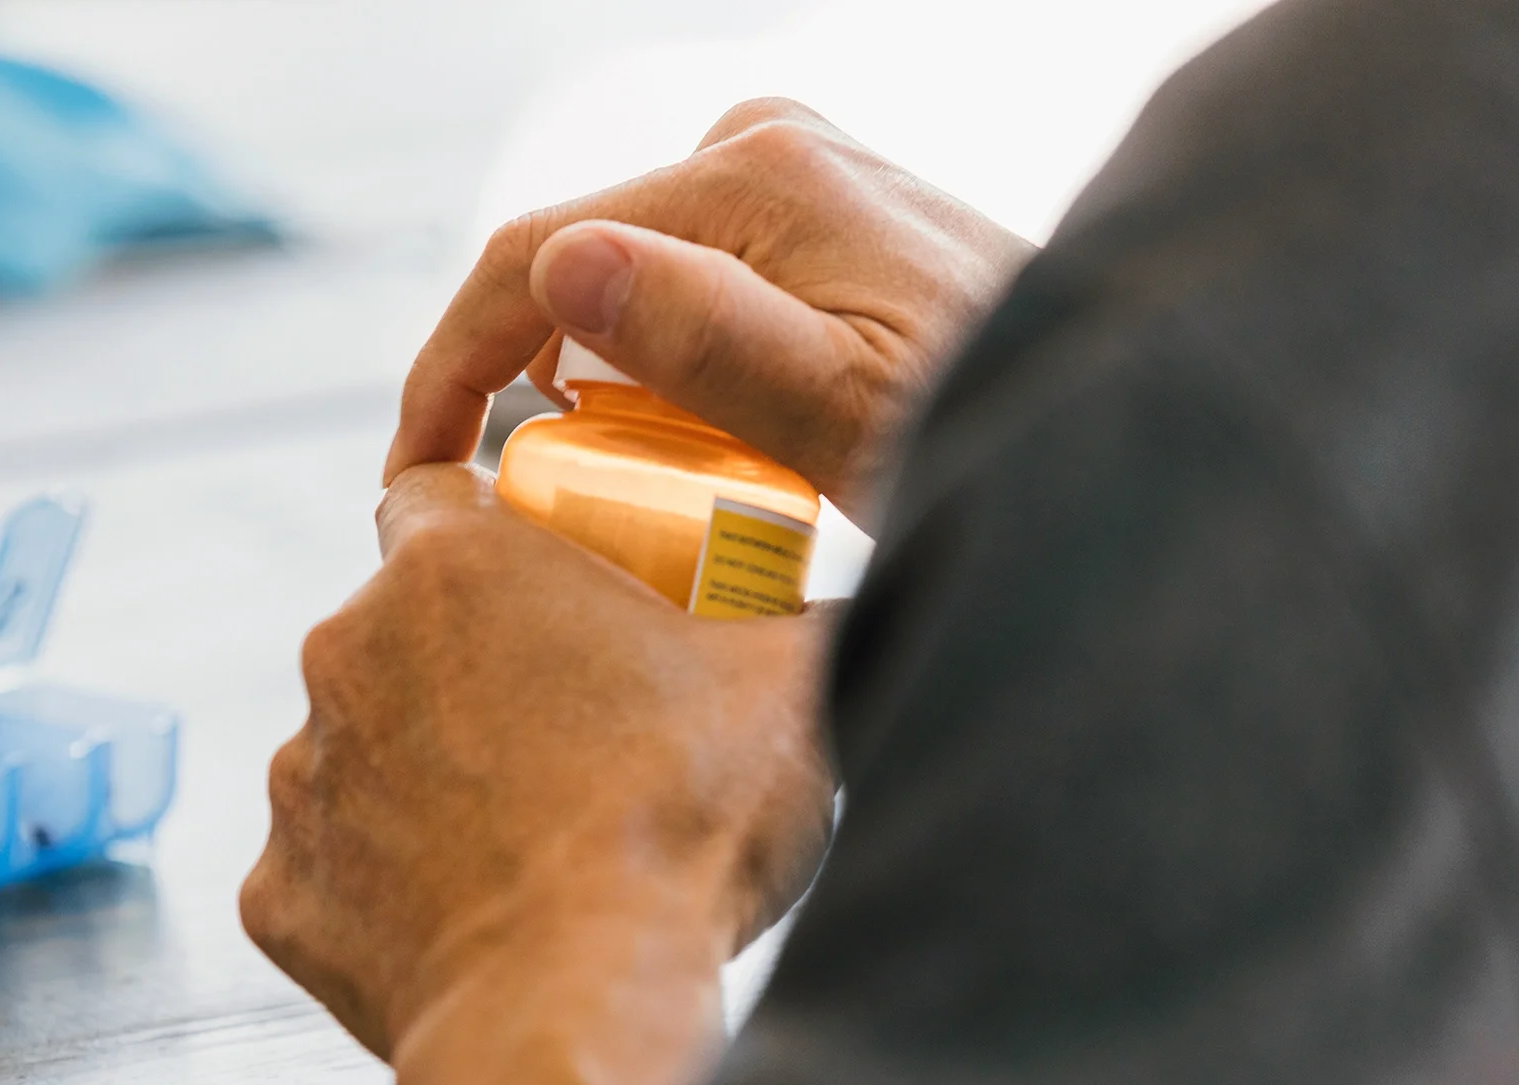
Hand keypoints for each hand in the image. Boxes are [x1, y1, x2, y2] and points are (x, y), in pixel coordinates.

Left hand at [242, 465, 836, 1084]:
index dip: (489, 525)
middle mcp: (343, 651)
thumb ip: (816, 610)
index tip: (539, 576)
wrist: (579, 1011)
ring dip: (424, 779)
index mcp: (448, 565)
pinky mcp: (280, 893)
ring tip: (527, 841)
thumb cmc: (675, 836)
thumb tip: (858, 593)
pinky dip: (385, 891)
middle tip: (567, 730)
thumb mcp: (794, 687)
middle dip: (467, 666)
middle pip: (397, 629)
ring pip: (360, 752)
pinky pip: (330, 873)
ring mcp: (302, 777)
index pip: (434, 491)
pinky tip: (473, 919)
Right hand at [387, 98, 1032, 521]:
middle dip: (530, 378)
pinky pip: (696, 274)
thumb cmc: (983, 434)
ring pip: (635, 272)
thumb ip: (708, 340)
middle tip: (535, 507)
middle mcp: (768, 144)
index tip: (409, 471)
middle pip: (582, 261)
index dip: (449, 365)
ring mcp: (799, 167)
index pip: (534, 254)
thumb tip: (564, 266)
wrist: (1109, 417)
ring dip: (603, 374)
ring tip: (633, 485)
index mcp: (753, 177)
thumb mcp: (840, 418)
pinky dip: (667, 356)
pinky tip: (700, 438)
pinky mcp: (822, 206)